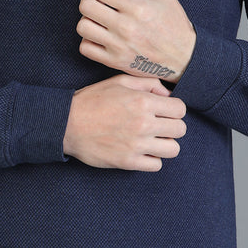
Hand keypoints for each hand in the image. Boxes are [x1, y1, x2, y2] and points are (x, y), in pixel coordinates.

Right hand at [63, 74, 186, 171]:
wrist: (66, 124)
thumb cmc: (92, 100)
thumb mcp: (119, 82)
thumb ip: (147, 83)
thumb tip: (167, 95)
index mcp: (142, 101)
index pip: (180, 109)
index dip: (174, 110)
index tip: (165, 112)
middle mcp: (143, 123)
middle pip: (180, 129)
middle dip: (172, 126)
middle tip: (159, 126)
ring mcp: (136, 145)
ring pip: (173, 149)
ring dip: (165, 144)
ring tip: (153, 140)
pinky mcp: (128, 162)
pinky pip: (156, 165)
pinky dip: (152, 159)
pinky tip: (142, 151)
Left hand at [76, 0, 196, 81]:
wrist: (185, 58)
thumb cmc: (173, 21)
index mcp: (138, 7)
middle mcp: (126, 28)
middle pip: (86, 6)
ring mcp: (119, 46)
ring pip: (82, 27)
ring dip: (87, 19)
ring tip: (99, 17)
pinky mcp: (115, 62)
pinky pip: (85, 48)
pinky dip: (88, 40)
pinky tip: (100, 34)